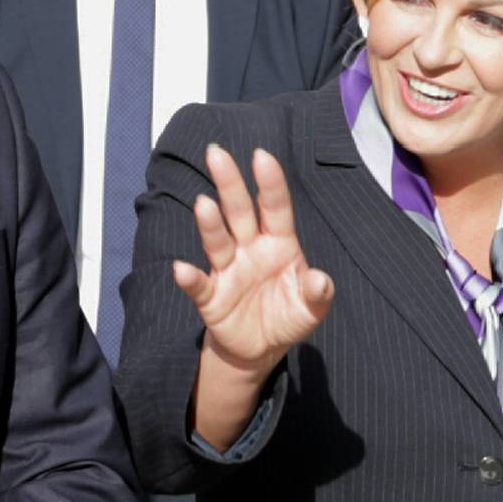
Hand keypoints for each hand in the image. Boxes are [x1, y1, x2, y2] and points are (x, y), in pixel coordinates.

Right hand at [175, 145, 334, 376]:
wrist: (261, 348)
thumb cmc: (288, 316)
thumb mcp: (311, 309)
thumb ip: (317, 293)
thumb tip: (320, 280)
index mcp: (278, 243)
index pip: (274, 208)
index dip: (269, 184)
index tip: (262, 156)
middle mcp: (250, 249)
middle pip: (239, 212)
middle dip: (229, 184)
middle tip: (217, 153)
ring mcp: (228, 270)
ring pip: (218, 240)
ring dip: (210, 224)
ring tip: (204, 204)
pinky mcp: (211, 297)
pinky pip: (200, 285)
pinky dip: (190, 279)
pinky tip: (182, 270)